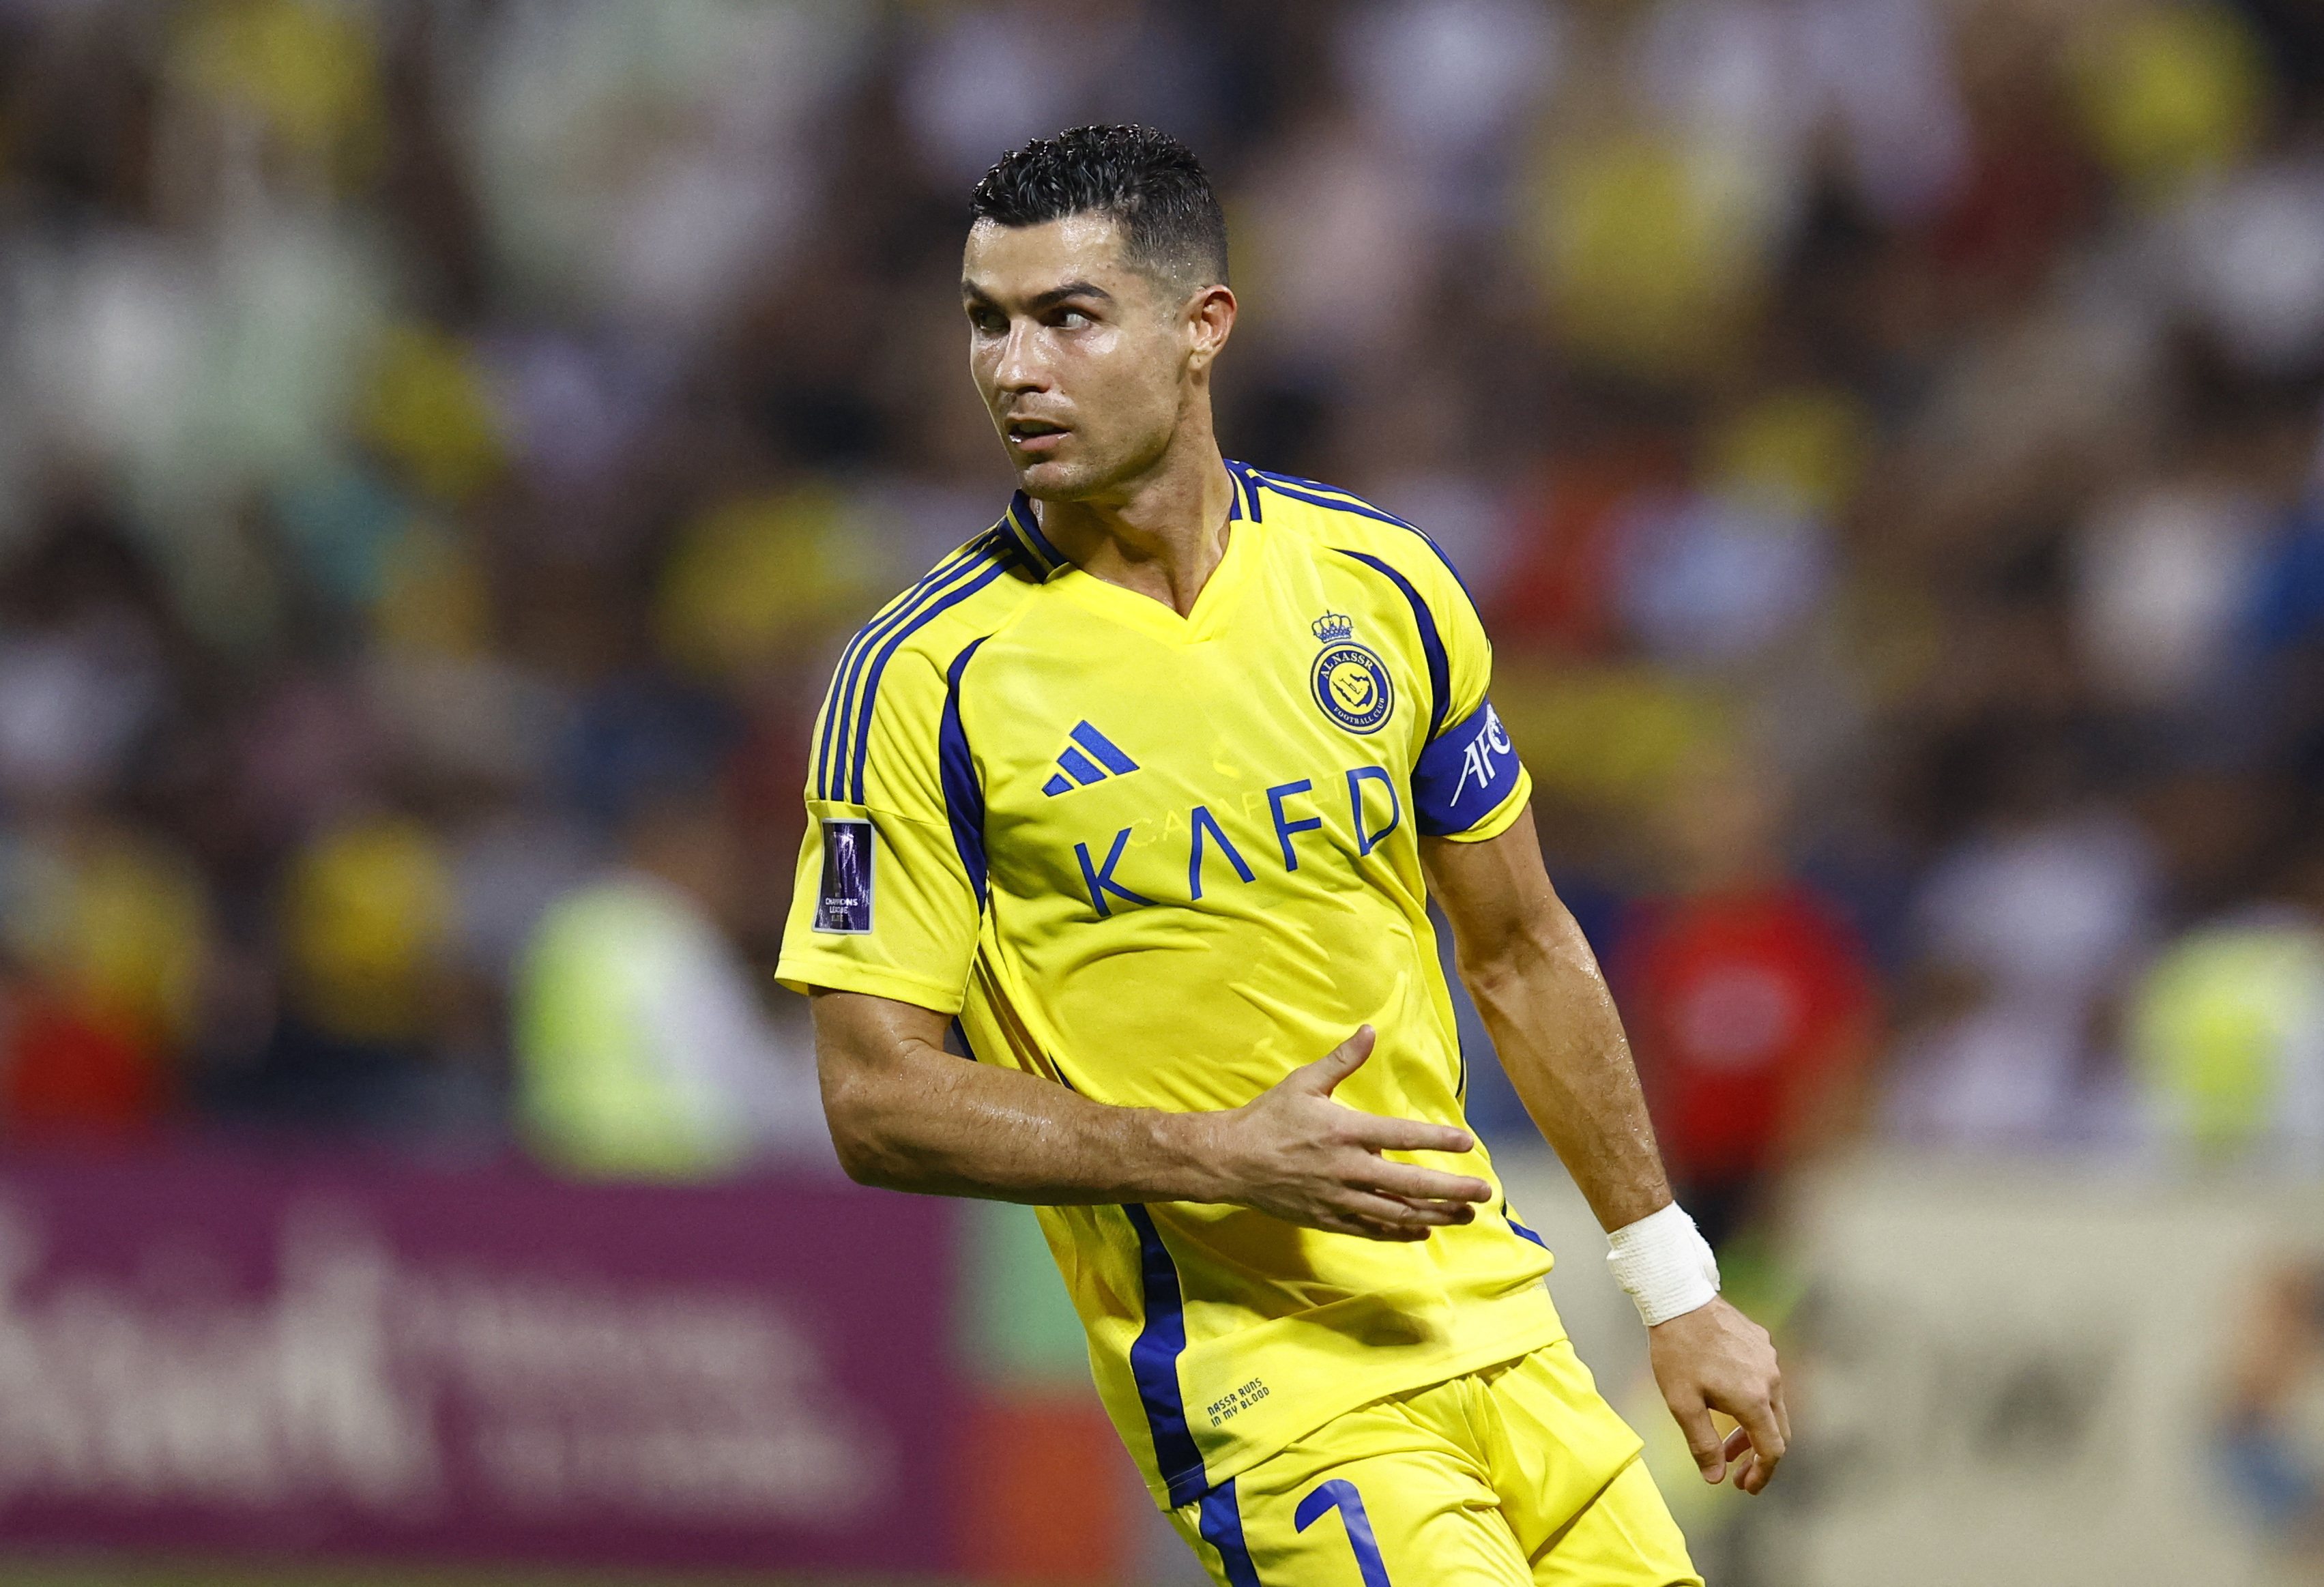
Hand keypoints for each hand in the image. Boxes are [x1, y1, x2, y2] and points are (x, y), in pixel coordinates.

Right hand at [1200, 1025, 1492, 1240]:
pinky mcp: (1328, 1218)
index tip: (1468, 1144)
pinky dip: (1400, 1232)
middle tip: (1483, 1193)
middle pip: (1409, 1184)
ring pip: (1396, 1212)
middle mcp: (1347, 1168)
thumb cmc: (1268, 1118)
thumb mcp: (1304, 1082)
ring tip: (1465, 1215)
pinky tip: (1422, 1231)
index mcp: (1344, 1131)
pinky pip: (1371, 1230)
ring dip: (1435, 1215)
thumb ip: (1342, 1060)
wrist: (1230, 1160)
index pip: (1401, 1136)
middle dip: (1451, 1190)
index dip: (1437, 1140)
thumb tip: (1370, 1030)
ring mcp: (1338, 1198)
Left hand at [1648, 1296, 1787, 1494]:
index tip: (1745, 1486)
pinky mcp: (1763, 1343)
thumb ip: (1702, 1443)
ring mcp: (1769, 1359)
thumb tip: (1715, 1478)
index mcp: (1753, 1399)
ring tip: (1725, 1439)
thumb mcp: (1682, 1403)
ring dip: (1753, 1427)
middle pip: (1777, 1431)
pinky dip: (1752, 1401)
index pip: (1772, 1449)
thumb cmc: (1676, 1351)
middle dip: (1757, 1455)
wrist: (1679, 1298)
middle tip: (1734, 1469)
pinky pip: (1765, 1380)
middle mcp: (1770, 1380)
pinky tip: (1725, 1399)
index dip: (1762, 1474)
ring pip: (1772, 1406)